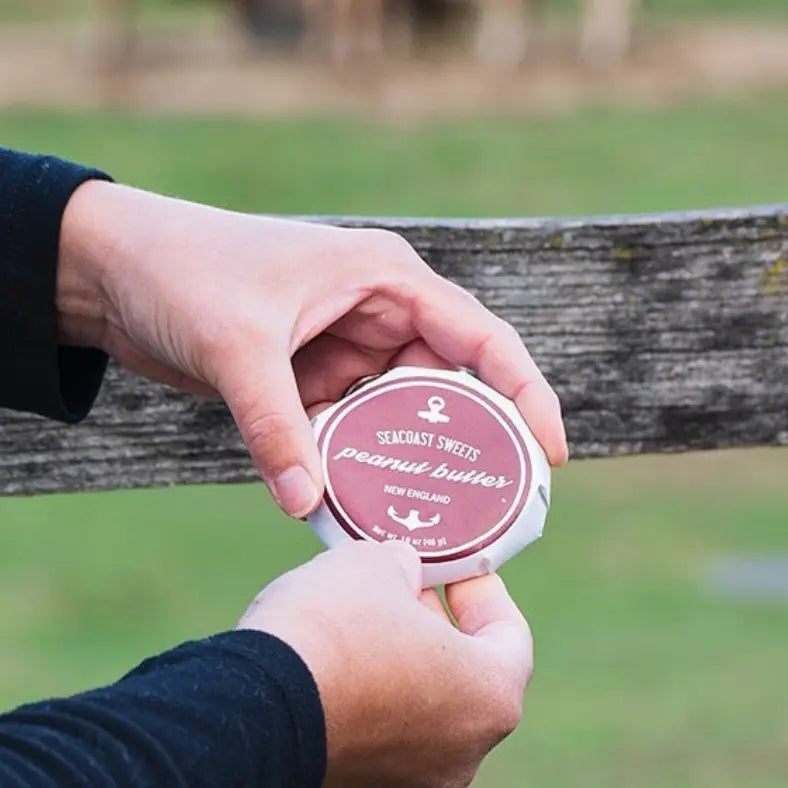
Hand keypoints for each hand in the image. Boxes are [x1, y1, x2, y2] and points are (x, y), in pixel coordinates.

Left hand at [58, 181, 567, 516]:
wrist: (115, 271)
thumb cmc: (183, 271)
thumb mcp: (237, 345)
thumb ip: (275, 426)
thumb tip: (307, 506)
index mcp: (386, 278)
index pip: (481, 337)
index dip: (526, 393)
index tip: (550, 452)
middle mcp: (377, 311)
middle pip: (450, 383)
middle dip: (469, 439)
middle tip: (492, 505)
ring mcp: (345, 345)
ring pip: (400, 411)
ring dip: (407, 457)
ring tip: (429, 513)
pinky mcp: (313, 374)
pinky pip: (353, 424)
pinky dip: (359, 459)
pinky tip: (361, 500)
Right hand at [238, 539, 532, 786]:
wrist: (252, 703)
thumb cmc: (332, 628)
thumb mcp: (376, 565)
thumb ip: (404, 565)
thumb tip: (400, 571)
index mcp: (488, 697)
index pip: (510, 636)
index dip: (484, 591)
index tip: (458, 567)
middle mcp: (460, 754)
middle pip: (462, 673)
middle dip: (434, 620)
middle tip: (406, 581)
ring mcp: (409, 779)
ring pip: (419, 705)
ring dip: (400, 655)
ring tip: (364, 609)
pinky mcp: (359, 785)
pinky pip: (379, 731)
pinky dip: (369, 692)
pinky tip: (337, 653)